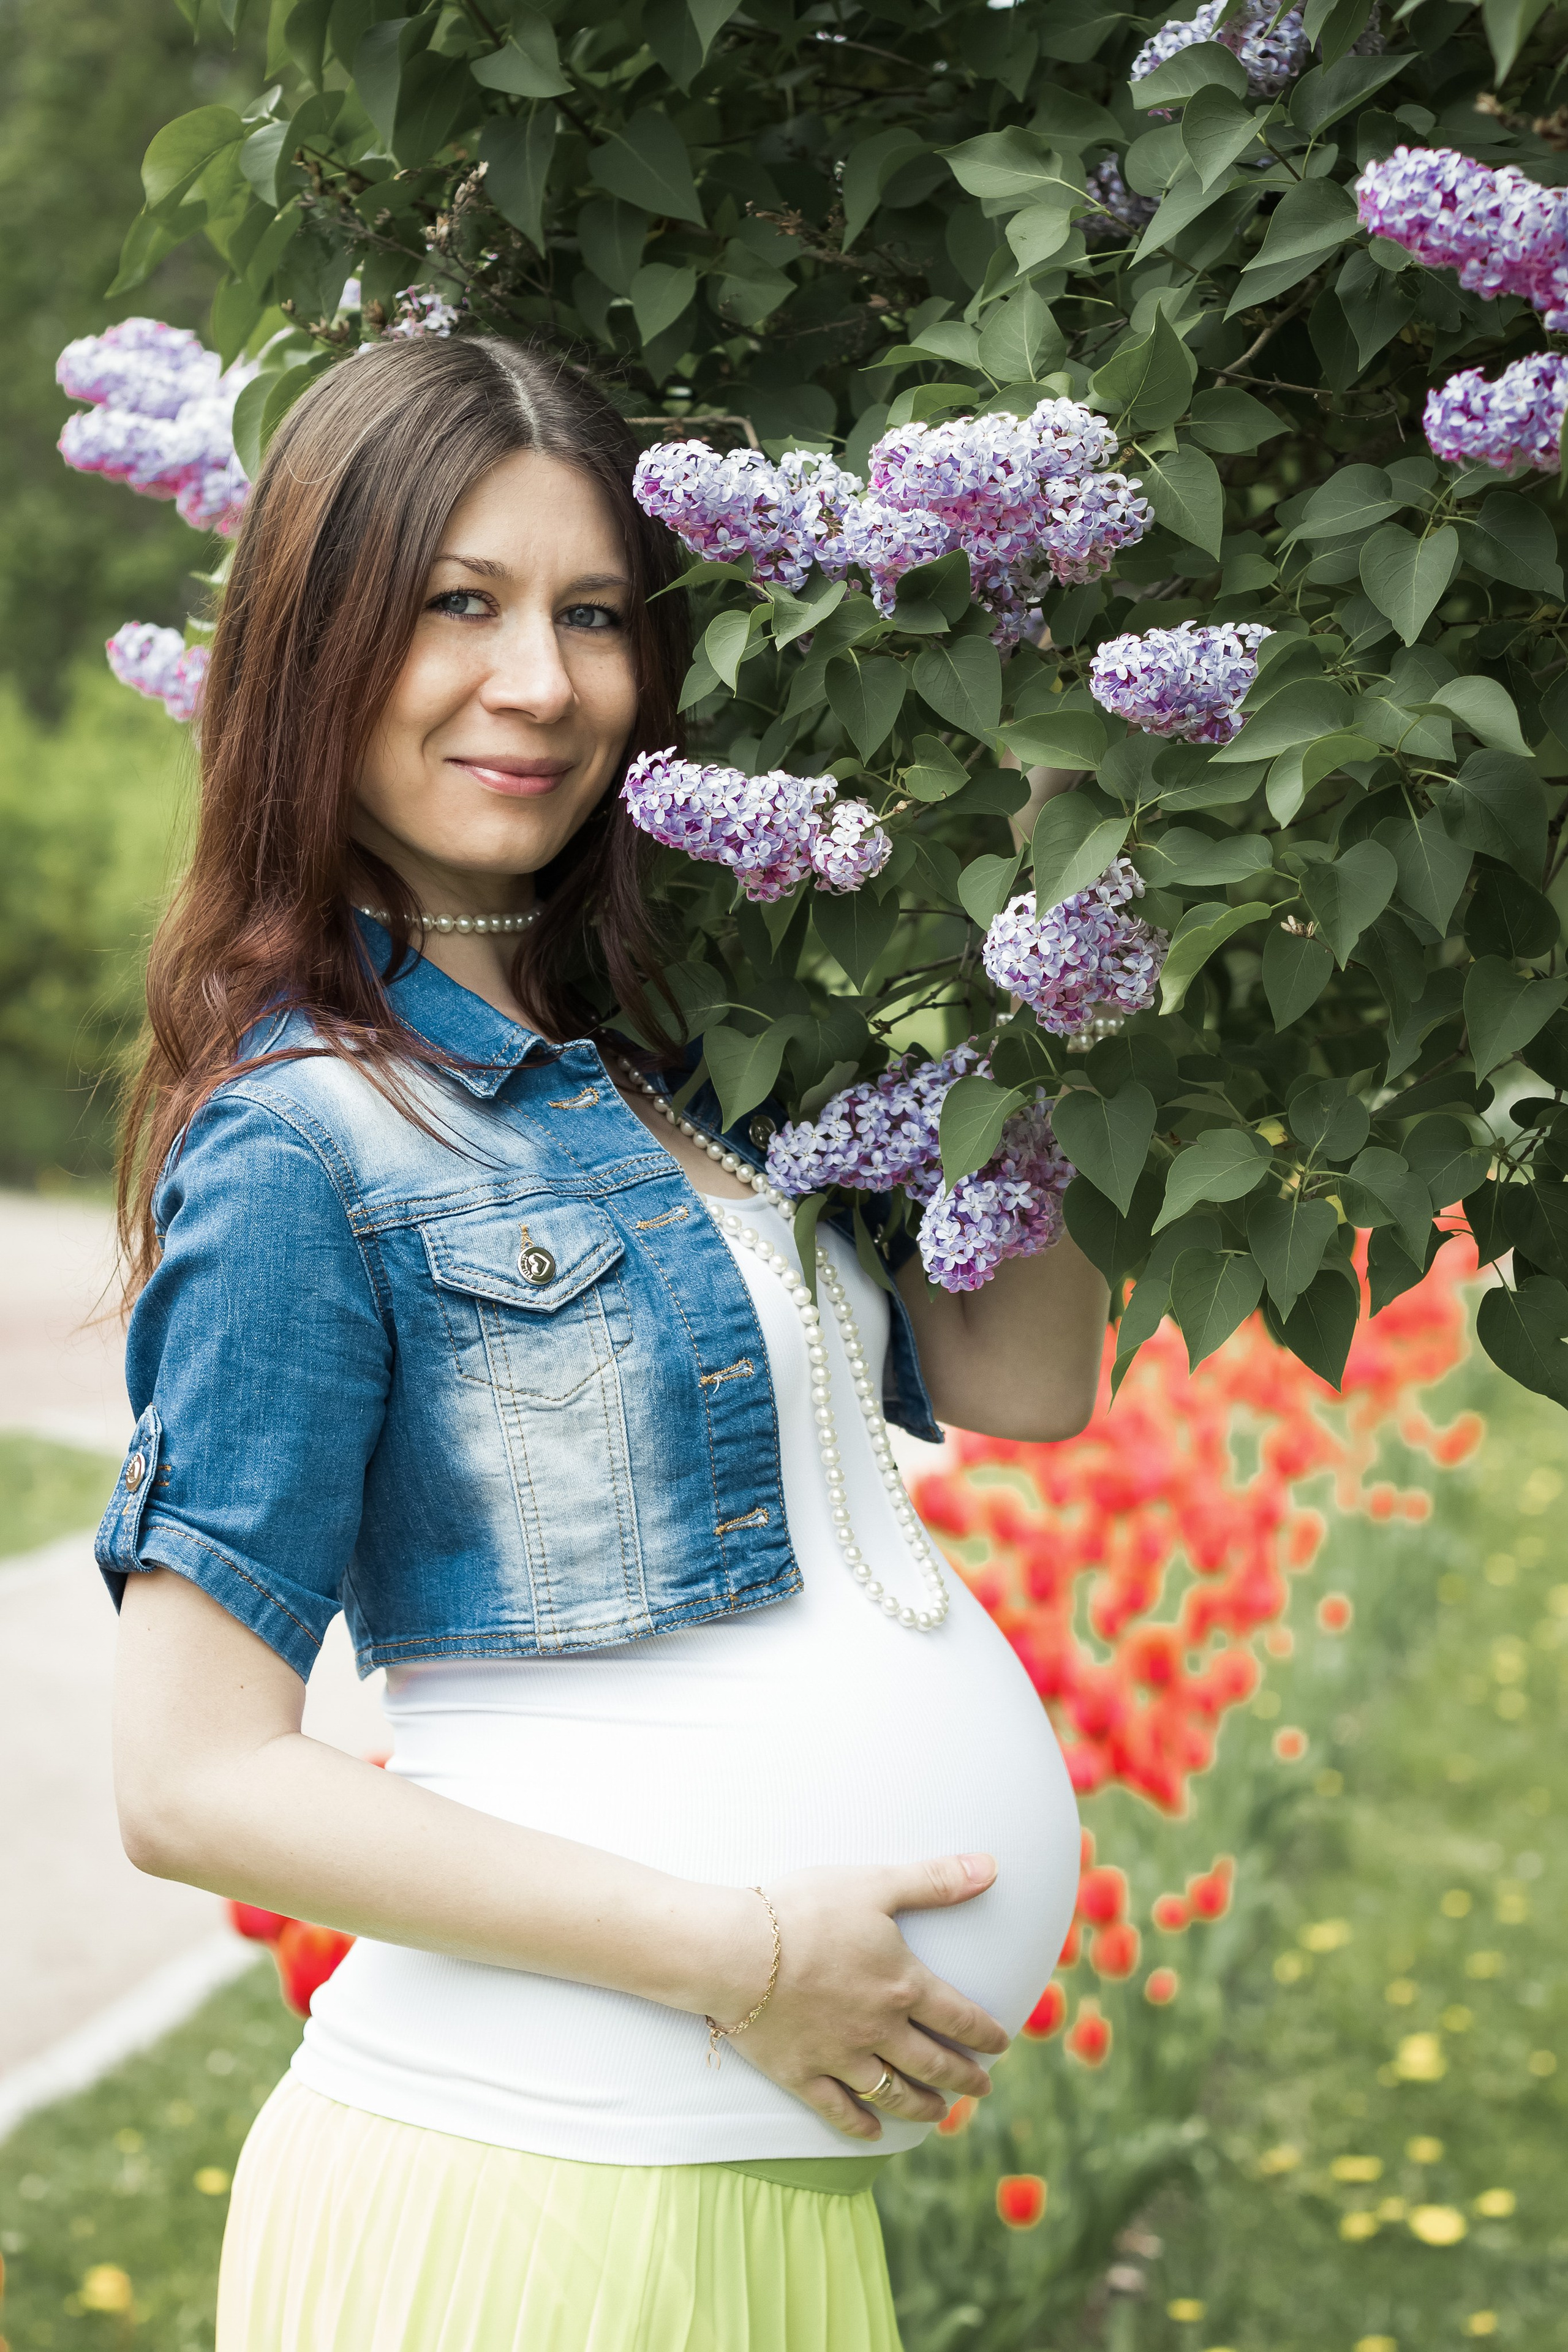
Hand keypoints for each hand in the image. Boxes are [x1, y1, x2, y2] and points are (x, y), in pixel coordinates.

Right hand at [700, 1854, 1008, 2140]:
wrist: (737, 1952)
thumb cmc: (806, 1911)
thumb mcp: (875, 1885)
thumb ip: (934, 1880)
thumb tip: (991, 1867)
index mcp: (903, 1985)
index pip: (959, 2017)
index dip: (985, 2034)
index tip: (1000, 2046)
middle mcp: (880, 2030)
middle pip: (933, 2063)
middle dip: (963, 2078)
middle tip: (981, 2089)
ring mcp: (841, 2058)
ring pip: (894, 2092)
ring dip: (923, 2107)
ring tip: (941, 2114)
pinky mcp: (802, 2075)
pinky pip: (840, 2110)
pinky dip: (862, 2126)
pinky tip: (876, 2133)